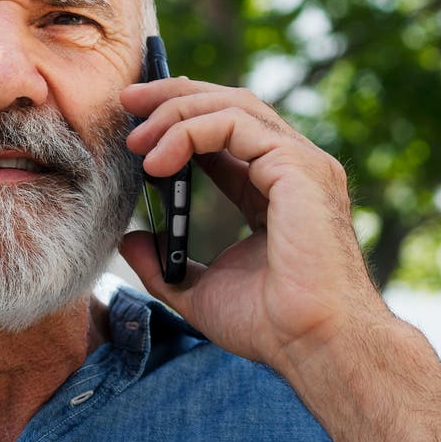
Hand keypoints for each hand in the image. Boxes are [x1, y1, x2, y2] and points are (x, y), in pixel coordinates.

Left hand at [117, 77, 388, 368]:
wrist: (313, 345)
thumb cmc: (271, 326)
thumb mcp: (197, 289)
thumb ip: (165, 262)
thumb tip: (130, 240)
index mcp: (274, 189)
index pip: (226, 132)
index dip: (180, 118)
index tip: (135, 123)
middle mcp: (293, 168)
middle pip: (230, 104)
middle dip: (174, 96)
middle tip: (127, 101)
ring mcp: (301, 164)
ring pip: (232, 105)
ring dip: (175, 111)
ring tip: (136, 139)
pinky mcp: (299, 167)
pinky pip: (234, 125)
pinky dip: (188, 131)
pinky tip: (158, 162)